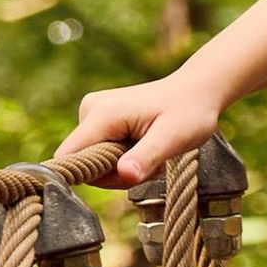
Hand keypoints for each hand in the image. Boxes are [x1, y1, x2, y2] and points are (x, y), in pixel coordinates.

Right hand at [57, 71, 229, 184]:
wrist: (196, 90)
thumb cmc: (189, 112)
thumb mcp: (173, 138)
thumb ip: (147, 157)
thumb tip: (125, 175)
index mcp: (101, 115)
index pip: (69, 157)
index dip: (91, 175)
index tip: (126, 175)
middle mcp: (89, 110)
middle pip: (86, 163)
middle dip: (118, 172)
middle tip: (151, 162)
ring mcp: (93, 112)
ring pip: (96, 160)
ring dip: (125, 166)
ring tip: (152, 151)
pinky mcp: (99, 118)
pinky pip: (103, 151)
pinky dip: (126, 157)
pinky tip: (146, 146)